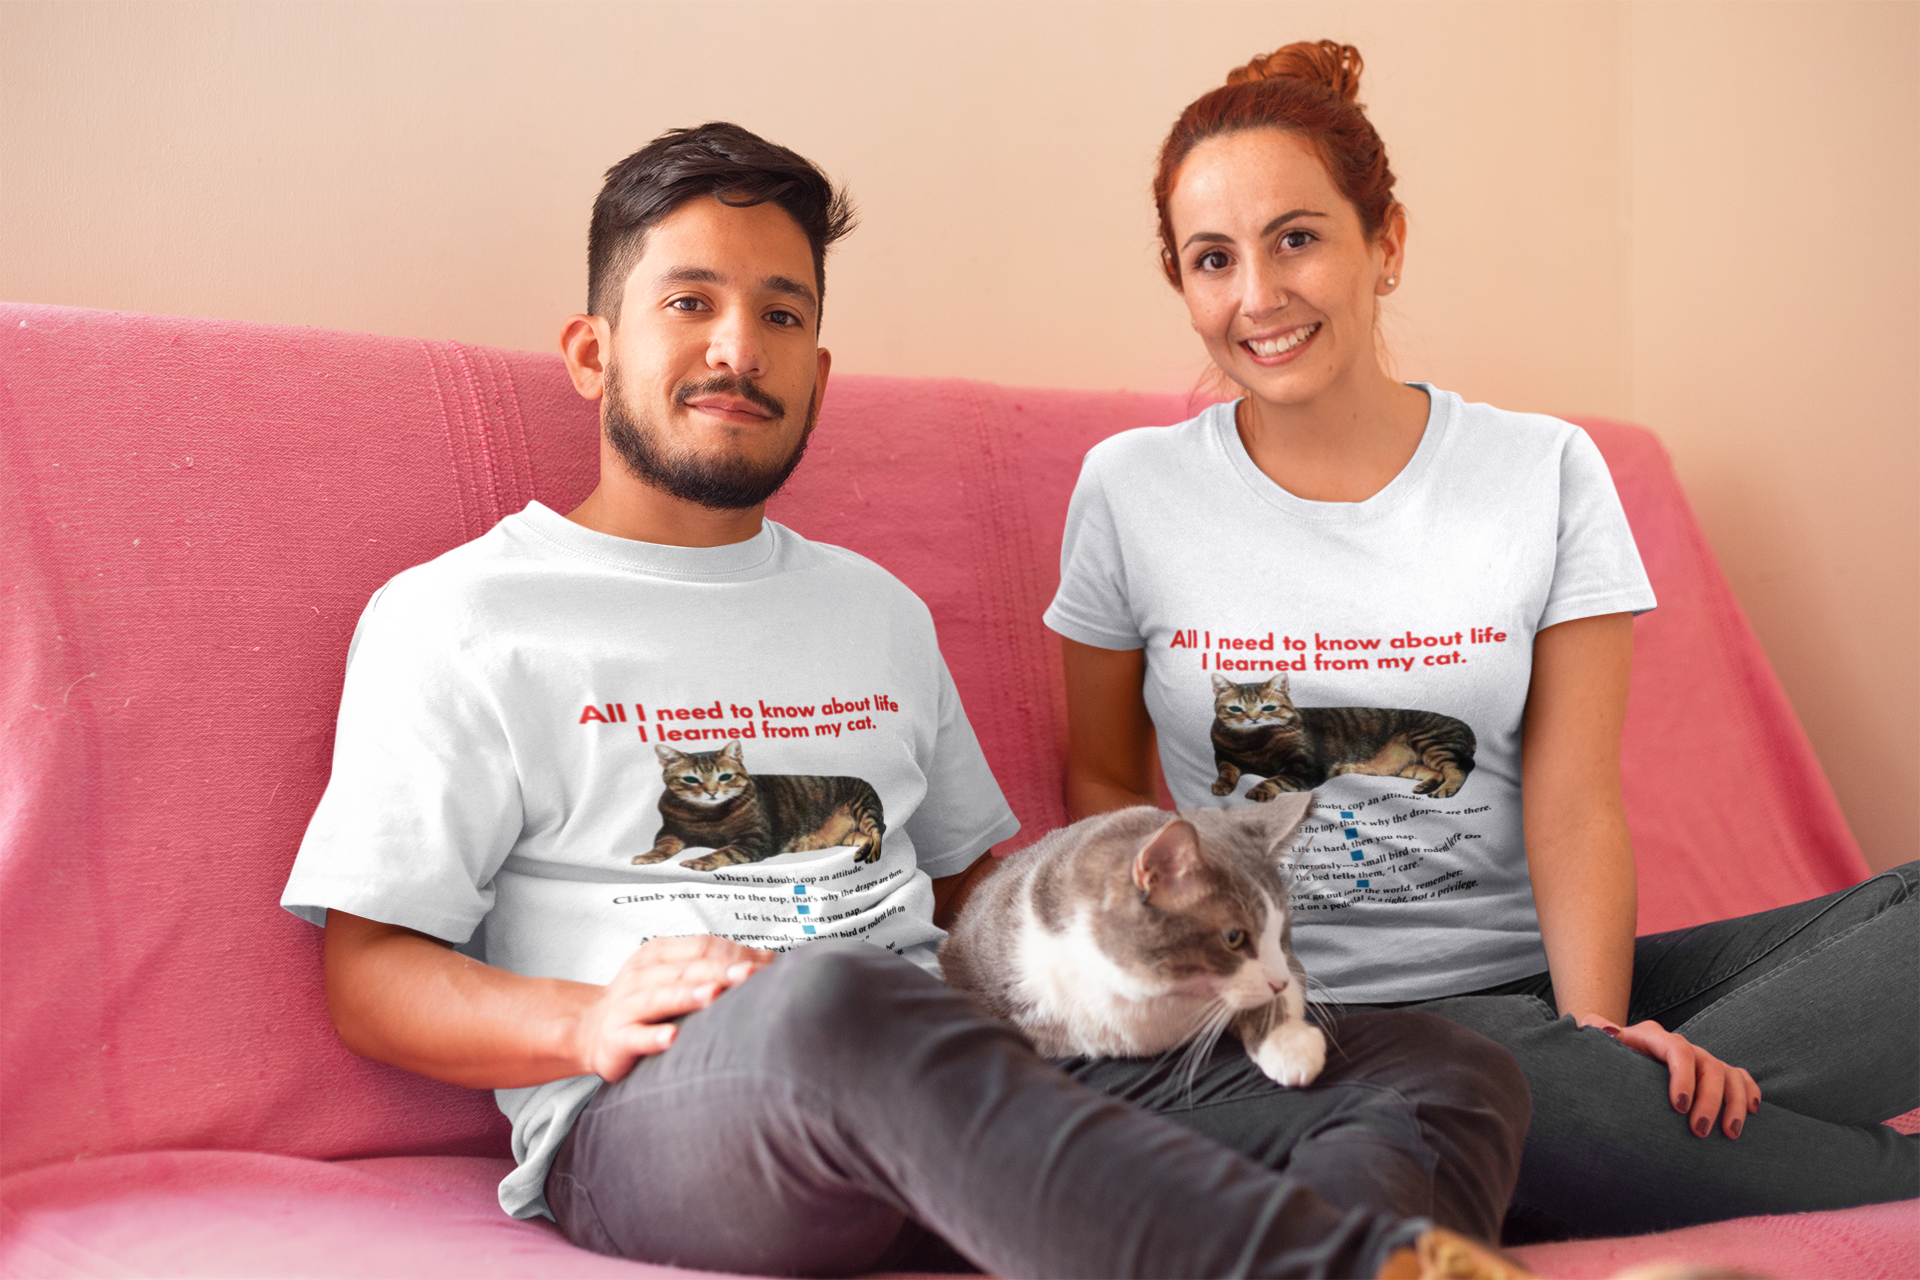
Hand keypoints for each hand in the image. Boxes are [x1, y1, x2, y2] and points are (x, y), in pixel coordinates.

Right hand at [574, 935, 773, 1082]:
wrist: (591, 1028)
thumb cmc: (645, 1001)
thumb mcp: (676, 974)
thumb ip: (714, 965)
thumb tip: (768, 960)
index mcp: (660, 953)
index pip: (703, 946)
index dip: (736, 953)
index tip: (767, 964)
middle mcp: (643, 974)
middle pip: (686, 969)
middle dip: (720, 970)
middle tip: (750, 973)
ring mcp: (627, 1005)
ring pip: (660, 997)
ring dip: (688, 996)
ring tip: (714, 995)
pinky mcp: (617, 1037)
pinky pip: (636, 1036)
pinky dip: (654, 1036)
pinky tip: (672, 1038)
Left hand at [1578, 1014, 1760, 1137]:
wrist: (1614, 1055)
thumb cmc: (1603, 1056)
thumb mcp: (1595, 1043)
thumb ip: (1595, 1031)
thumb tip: (1609, 1030)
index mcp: (1653, 1038)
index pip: (1677, 1049)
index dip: (1684, 1077)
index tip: (1679, 1107)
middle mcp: (1681, 1046)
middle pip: (1709, 1065)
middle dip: (1709, 1099)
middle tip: (1700, 1131)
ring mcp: (1699, 1059)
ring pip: (1729, 1073)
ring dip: (1734, 1102)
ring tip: (1729, 1133)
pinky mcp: (1712, 1072)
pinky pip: (1740, 1077)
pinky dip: (1750, 1091)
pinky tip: (1752, 1112)